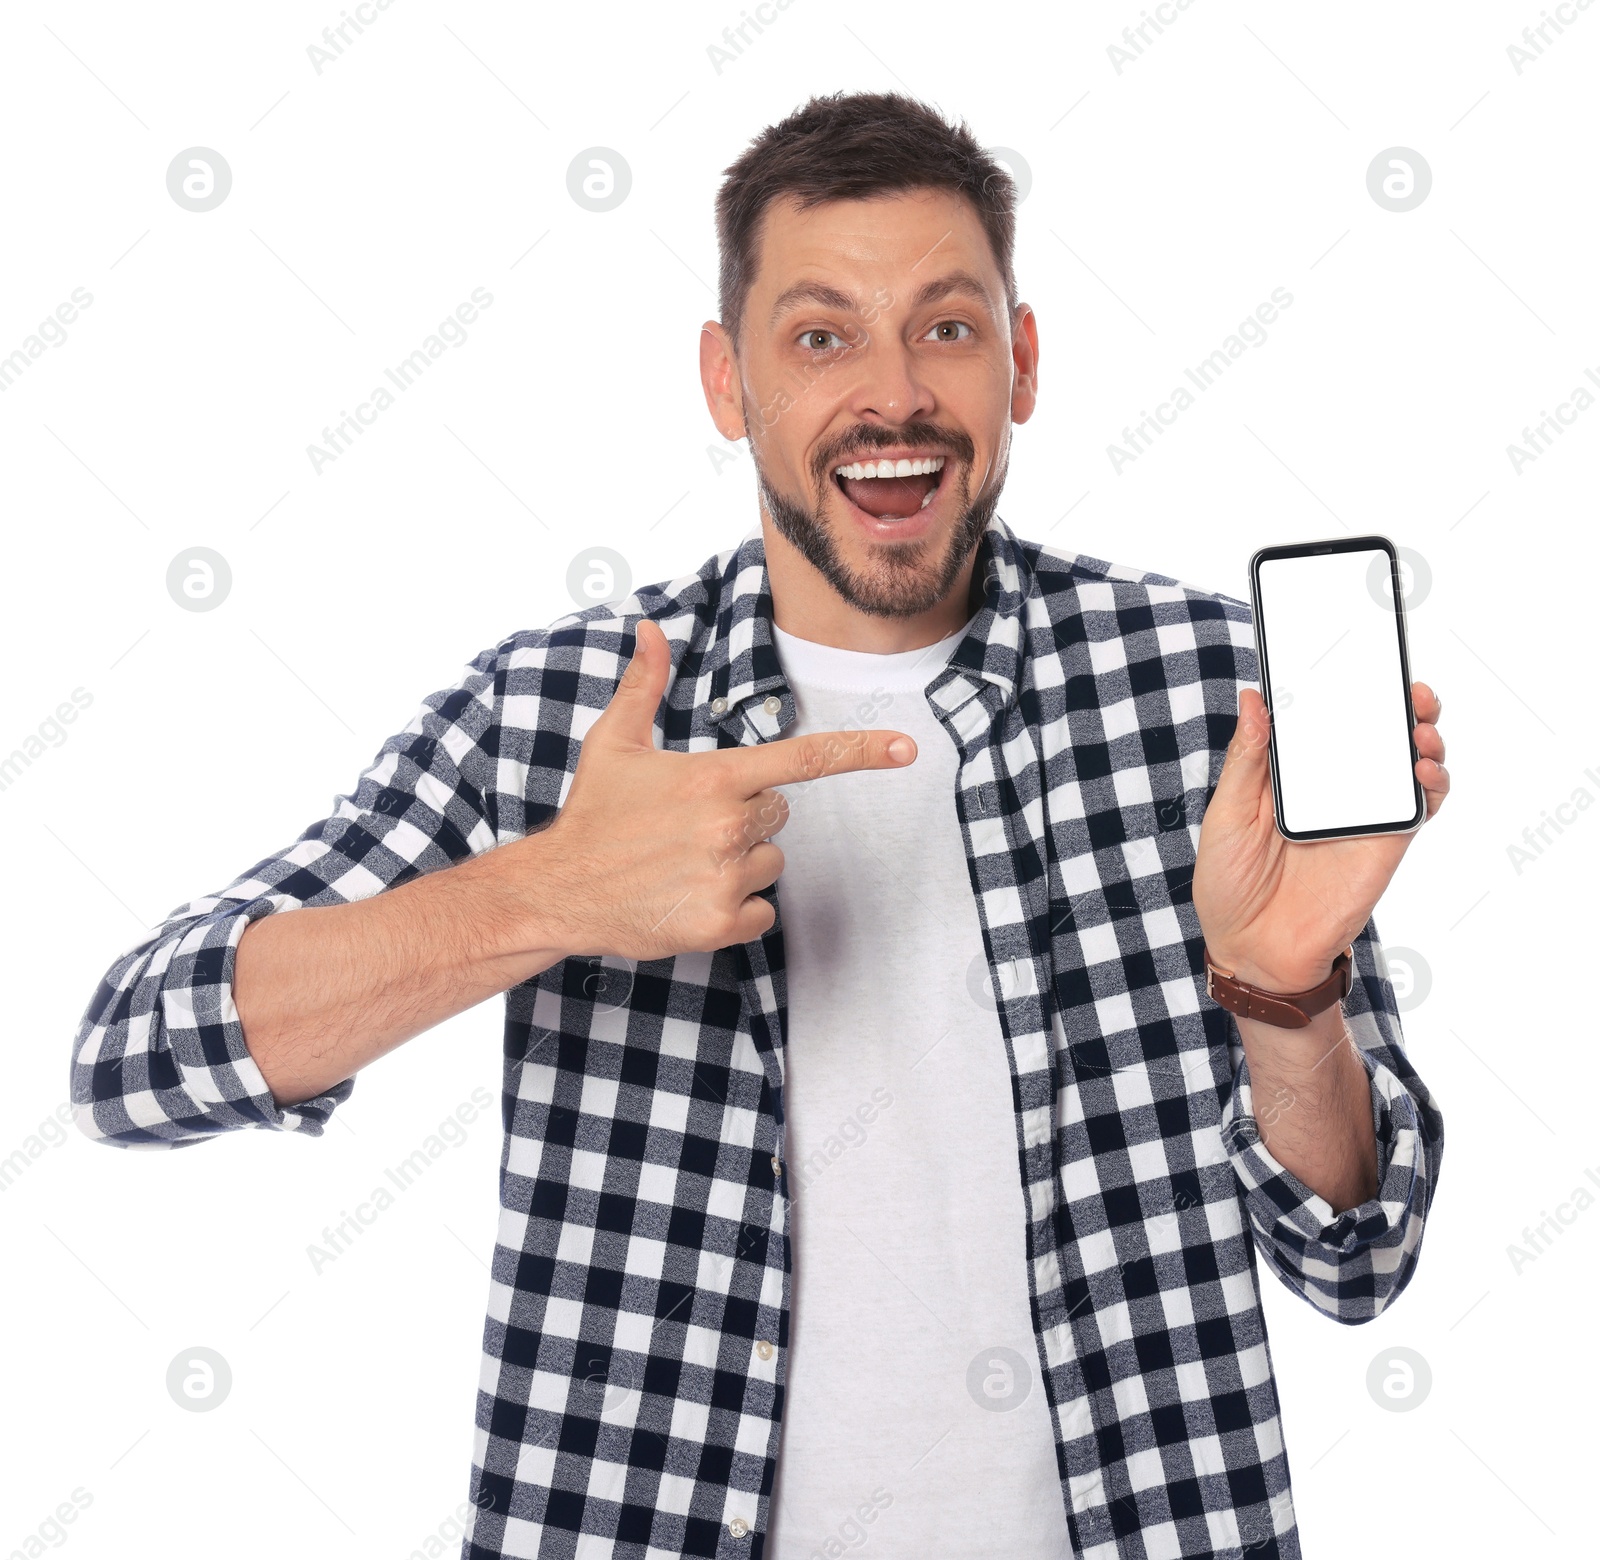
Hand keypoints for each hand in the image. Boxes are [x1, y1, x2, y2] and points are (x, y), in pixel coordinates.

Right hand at [531, 618, 917, 960]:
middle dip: (745, 818)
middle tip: (689, 827)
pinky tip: (689, 898)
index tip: (907, 748)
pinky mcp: (720, 924)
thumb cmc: (592, 815)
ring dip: (738, 865)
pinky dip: (734, 911)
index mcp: (714, 777)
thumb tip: (651, 628)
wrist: (558, 890)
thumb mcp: (615, 743)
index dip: (861, 751)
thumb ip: (643, 684)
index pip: (804, 760)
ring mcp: (725, 877)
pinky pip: (761, 912)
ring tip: (683, 864)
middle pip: (780, 816)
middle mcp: (728, 825)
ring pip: (771, 865)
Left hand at [1192, 681, 1448, 991]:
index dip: (1340, 686)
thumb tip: (1254, 698)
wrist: (1253, 951)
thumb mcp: (1227, 815)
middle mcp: (1329, 786)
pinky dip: (1431, 780)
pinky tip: (1423, 765)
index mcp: (1288, 774)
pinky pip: (1418, 804)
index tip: (1353, 650)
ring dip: (1421, 733)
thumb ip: (1248, 759)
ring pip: (1404, 760)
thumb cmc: (1228, 884)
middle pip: (1373, 732)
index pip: (1320, 719)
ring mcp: (1360, 812)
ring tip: (1418, 721)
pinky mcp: (1385, 842)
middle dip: (1396, 701)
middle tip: (1405, 683)